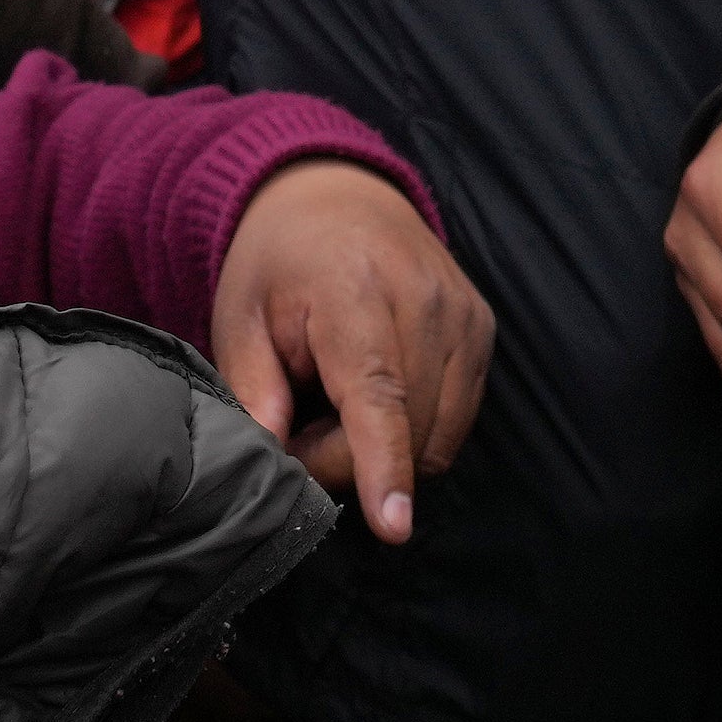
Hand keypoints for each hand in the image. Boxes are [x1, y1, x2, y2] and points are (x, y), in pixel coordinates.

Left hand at [211, 158, 495, 541]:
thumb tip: (274, 456)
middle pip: (405, 429)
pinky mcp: (482, 328)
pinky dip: (414, 430)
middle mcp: (423, 297)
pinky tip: (375, 394)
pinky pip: (457, 419)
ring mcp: (463, 313)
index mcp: (353, 289)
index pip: (379, 392)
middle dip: (345, 458)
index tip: (394, 526)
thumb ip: (251, 390)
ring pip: (437, 435)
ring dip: (383, 447)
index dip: (384, 464)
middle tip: (297, 424)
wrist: (335, 196)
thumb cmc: (278, 264)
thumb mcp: (238, 317)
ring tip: (334, 402)